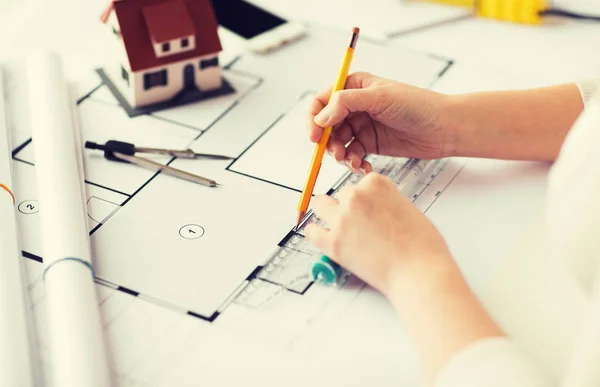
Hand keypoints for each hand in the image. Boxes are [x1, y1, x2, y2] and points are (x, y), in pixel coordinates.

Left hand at [304, 172, 452, 296]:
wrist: (419, 272)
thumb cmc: (422, 246)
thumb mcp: (408, 208)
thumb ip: (386, 202)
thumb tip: (374, 209)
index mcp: (376, 184)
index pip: (362, 184)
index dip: (368, 199)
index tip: (371, 210)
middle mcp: (356, 196)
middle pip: (342, 194)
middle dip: (349, 206)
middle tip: (359, 223)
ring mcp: (341, 219)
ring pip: (319, 205)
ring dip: (327, 213)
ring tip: (337, 226)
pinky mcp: (333, 243)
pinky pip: (311, 232)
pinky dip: (316, 233)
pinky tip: (324, 237)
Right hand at [307, 72, 455, 173]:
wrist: (444, 128)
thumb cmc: (417, 105)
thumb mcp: (379, 98)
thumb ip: (346, 103)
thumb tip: (320, 117)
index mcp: (354, 87)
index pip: (321, 101)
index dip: (314, 119)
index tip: (315, 137)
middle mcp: (354, 106)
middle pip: (325, 126)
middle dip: (328, 142)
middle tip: (338, 155)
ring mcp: (361, 126)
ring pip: (337, 143)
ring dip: (341, 155)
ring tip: (354, 163)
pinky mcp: (370, 144)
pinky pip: (351, 155)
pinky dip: (353, 163)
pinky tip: (364, 167)